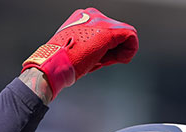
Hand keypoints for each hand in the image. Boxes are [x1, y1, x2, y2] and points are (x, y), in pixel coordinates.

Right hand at [22, 7, 138, 96]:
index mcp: (83, 17)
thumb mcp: (76, 47)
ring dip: (118, 52)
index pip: (106, 31)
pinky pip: (131, 37)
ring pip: (125, 35)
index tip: (96, 59)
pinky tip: (116, 59)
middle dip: (112, 51)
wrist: (54, 64)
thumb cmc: (62, 61)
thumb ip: (90, 44)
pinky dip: (128, 51)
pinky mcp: (109, 32)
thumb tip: (103, 53)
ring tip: (104, 60)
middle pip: (117, 33)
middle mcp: (92, 15)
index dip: (106, 49)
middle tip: (100, 61)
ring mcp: (101, 21)